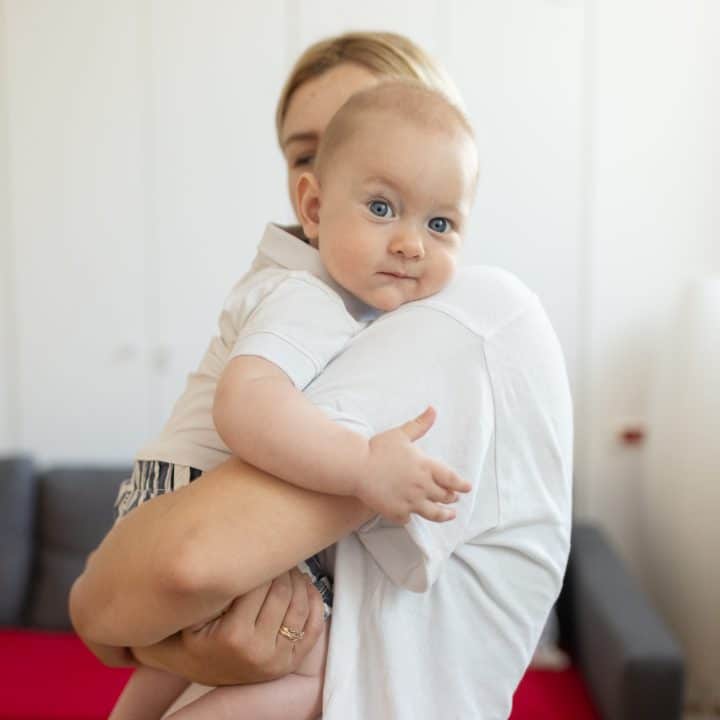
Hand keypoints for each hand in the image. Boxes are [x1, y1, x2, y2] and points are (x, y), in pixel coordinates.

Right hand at [133, 568, 324, 684]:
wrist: (202, 670)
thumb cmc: (194, 635)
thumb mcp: (188, 616)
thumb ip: (201, 589)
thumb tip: (215, 551)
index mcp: (231, 637)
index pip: (259, 584)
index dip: (261, 562)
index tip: (258, 549)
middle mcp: (256, 652)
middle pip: (283, 591)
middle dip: (282, 568)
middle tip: (275, 555)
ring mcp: (277, 660)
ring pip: (300, 603)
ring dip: (298, 579)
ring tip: (287, 568)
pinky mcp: (291, 663)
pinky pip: (313, 624)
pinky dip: (313, 600)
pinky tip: (303, 586)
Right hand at [356, 406, 470, 524]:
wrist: (357, 467)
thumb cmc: (378, 448)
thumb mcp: (401, 434)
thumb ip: (420, 424)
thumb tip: (433, 410)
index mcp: (426, 467)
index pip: (451, 479)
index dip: (461, 484)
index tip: (467, 488)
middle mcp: (422, 486)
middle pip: (444, 496)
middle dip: (451, 497)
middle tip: (454, 498)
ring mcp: (410, 501)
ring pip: (433, 513)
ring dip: (444, 514)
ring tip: (449, 515)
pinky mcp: (397, 512)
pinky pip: (408, 518)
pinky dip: (410, 516)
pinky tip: (411, 514)